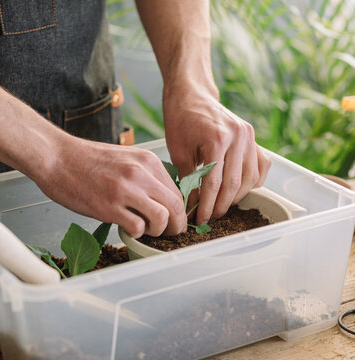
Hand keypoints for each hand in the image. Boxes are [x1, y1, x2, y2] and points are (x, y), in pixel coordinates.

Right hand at [33, 137, 187, 237]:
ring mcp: (126, 190)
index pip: (176, 191)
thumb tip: (157, 200)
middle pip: (176, 206)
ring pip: (162, 218)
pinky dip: (136, 233)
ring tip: (144, 230)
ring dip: (157, 231)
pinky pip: (137, 227)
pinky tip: (126, 229)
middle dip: (176, 226)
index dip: (177, 211)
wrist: (56, 157)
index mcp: (147, 161)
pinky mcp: (109, 206)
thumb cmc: (85, 160)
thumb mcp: (123, 159)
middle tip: (167, 234)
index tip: (171, 220)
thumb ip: (143, 176)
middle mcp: (141, 174)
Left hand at [164, 85, 270, 225]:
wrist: (191, 94)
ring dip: (236, 197)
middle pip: (234, 183)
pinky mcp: (253, 137)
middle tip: (209, 218)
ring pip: (249, 178)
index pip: (214, 183)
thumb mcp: (178, 151)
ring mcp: (249, 136)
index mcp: (217, 139)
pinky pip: (260, 166)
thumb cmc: (180, 120)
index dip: (207, 205)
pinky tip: (237, 190)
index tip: (199, 219)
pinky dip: (251, 181)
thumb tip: (193, 205)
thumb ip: (188, 178)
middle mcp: (238, 137)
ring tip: (220, 207)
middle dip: (221, 205)